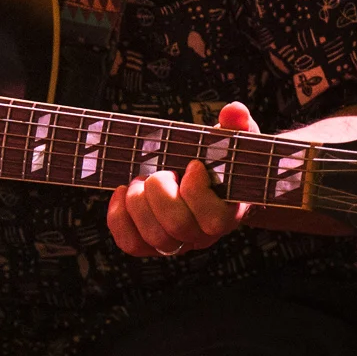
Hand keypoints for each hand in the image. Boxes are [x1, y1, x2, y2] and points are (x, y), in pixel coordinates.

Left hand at [106, 101, 256, 259]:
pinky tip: (123, 190)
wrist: (202, 178)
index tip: (193, 164)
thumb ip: (237, 124)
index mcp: (227, 212)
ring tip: (140, 179)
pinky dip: (119, 218)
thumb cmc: (219, 157)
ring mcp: (176, 242)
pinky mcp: (150, 242)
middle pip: (178, 227)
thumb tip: (233, 111)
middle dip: (161, 191)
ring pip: (153, 238)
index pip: (213, 220)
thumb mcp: (232, 137)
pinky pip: (131, 244)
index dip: (197, 191)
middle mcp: (202, 234)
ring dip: (138, 203)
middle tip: (161, 171)